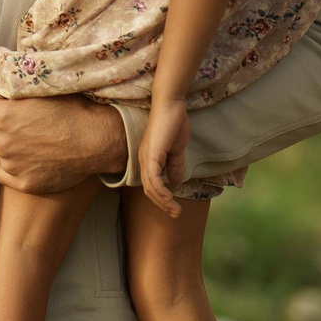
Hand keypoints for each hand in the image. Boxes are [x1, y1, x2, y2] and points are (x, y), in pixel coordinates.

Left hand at [0, 94, 124, 195]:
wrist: (97, 139)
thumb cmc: (74, 110)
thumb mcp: (43, 87)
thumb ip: (15, 83)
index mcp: (2, 114)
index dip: (0, 104)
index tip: (12, 105)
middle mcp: (1, 140)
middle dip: (2, 125)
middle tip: (25, 123)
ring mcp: (11, 164)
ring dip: (8, 145)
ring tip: (32, 141)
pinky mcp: (22, 182)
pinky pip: (2, 172)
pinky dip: (11, 166)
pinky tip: (27, 158)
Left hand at [137, 99, 188, 218]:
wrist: (170, 106)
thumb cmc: (173, 123)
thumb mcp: (177, 149)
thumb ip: (175, 165)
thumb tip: (176, 182)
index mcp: (148, 159)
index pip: (151, 185)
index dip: (161, 198)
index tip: (174, 208)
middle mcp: (143, 160)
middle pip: (149, 190)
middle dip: (162, 205)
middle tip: (176, 214)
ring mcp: (146, 158)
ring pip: (150, 188)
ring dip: (163, 202)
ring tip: (175, 211)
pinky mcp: (151, 155)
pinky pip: (153, 179)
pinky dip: (161, 192)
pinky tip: (170, 198)